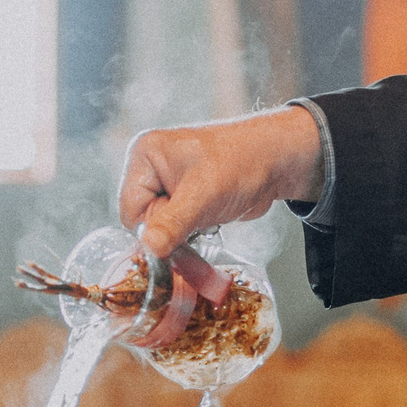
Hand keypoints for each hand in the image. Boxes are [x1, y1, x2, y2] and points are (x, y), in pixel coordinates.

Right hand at [118, 108, 320, 346]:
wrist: (276, 160)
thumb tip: (147, 250)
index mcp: (144, 156)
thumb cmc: (241, 163)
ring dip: (184, 233)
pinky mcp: (184, 197)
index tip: (178, 233)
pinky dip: (192, 231)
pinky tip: (211, 218)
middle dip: (170, 230)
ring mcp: (168, 183)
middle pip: (144, 220)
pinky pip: (177, 226)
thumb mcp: (203, 196)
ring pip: (161, 227)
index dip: (151, 228)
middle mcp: (151, 168)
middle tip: (198, 222)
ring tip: (209, 215)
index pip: (129, 210)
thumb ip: (172, 225)